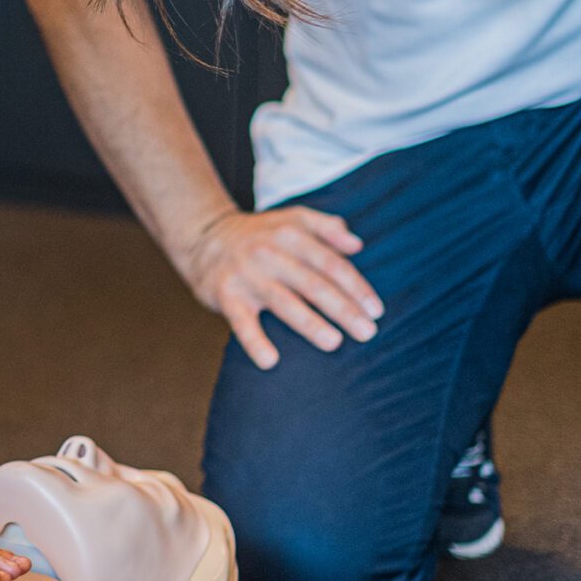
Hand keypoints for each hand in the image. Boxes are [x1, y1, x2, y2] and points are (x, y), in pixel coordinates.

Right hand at [175, 206, 381, 369]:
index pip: (331, 263)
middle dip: (343, 309)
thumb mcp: (292, 218)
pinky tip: (270, 361)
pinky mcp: (225, 295)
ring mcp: (247, 275)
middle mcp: (269, 253)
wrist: (203, 236)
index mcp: (290, 234)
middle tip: (368, 332)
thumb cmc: (260, 234)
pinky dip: (254, 341)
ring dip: (310, 324)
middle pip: (313, 284)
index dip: (356, 288)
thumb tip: (357, 245)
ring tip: (334, 342)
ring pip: (284, 302)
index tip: (376, 311)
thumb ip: (327, 227)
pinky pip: (241, 322)